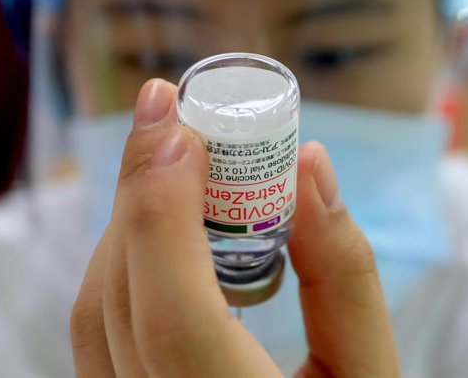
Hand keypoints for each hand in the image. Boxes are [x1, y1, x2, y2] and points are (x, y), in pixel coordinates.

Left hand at [70, 79, 400, 376]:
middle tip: (167, 115)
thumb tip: (309, 165)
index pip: (174, 317)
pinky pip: (100, 329)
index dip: (163, 213)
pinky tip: (161, 224)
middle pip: (119, 301)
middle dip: (139, 192)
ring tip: (169, 158)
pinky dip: (124, 260)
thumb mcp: (372, 375)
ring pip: (96, 314)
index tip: (178, 128)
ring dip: (127, 222)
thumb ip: (346, 273)